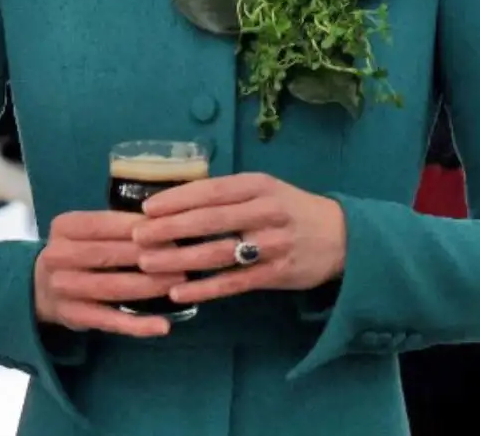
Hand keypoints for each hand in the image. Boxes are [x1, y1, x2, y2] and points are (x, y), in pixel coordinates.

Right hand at [34, 210, 186, 337]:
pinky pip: (109, 320)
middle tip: (183, 258)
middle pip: (109, 255)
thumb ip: (115, 227)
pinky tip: (163, 326)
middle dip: (149, 256)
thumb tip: (163, 223)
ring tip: (178, 283)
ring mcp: (62, 287)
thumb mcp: (85, 232)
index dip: (138, 228)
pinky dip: (137, 325)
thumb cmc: (77, 253)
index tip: (170, 230)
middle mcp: (58, 256)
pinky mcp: (72, 316)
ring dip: (149, 286)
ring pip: (112, 287)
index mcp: (64, 227)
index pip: (104, 224)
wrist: (40, 288)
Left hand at [134, 173, 346, 306]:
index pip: (210, 191)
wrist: (342, 236)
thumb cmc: (288, 208)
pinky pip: (234, 283)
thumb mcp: (262, 189)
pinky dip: (205, 289)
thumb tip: (171, 199)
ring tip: (148, 264)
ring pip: (219, 253)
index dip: (176, 199)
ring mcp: (273, 245)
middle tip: (136, 236)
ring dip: (180, 259)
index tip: (146, 208)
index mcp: (257, 186)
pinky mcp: (277, 274)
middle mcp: (265, 212)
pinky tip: (179, 293)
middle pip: (210, 220)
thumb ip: (225, 194)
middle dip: (170, 229)